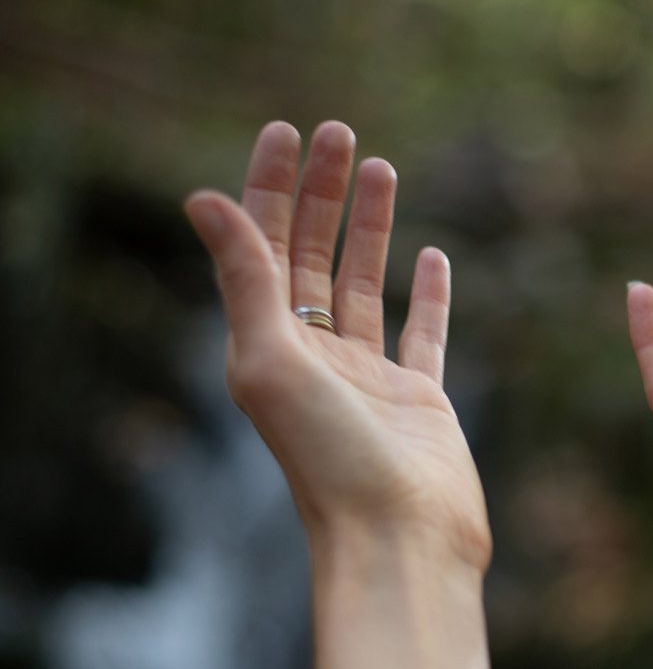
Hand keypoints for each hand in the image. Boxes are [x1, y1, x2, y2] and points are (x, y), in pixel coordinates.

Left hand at [185, 121, 490, 571]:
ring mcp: (370, 377)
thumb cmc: (330, 460)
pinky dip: (427, 293)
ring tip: (382, 168)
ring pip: (365, 284)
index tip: (288, 132)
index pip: (263, 248)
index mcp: (268, 347)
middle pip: (312, 256)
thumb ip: (244, 280)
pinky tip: (432, 254)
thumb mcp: (271, 361)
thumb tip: (204, 198)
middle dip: (321, 193)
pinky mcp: (420, 398)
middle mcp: (314, 358)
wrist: (401, 537)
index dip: (270, 187)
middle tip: (340, 132)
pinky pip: (423, 332)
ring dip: (370, 227)